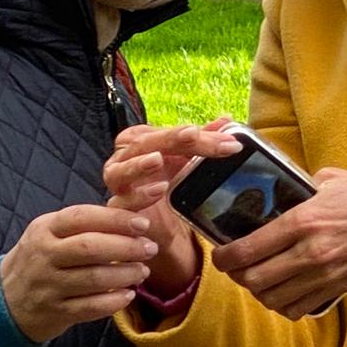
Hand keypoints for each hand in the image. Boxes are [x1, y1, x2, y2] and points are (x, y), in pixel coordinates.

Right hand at [0, 205, 158, 342]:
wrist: (5, 299)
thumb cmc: (42, 258)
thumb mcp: (53, 232)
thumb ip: (88, 223)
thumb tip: (135, 211)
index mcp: (45, 228)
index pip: (82, 217)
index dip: (116, 219)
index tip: (143, 223)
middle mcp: (44, 255)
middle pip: (90, 247)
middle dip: (126, 247)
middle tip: (150, 248)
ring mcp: (48, 285)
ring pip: (93, 279)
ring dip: (125, 275)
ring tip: (142, 271)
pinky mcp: (54, 312)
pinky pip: (89, 307)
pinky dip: (113, 301)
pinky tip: (128, 295)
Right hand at [102, 120, 242, 295]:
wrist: (165, 226)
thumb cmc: (172, 184)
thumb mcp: (190, 161)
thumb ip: (206, 140)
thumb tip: (226, 120)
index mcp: (143, 140)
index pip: (169, 131)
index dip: (199, 134)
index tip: (229, 141)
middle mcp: (125, 158)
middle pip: (146, 143)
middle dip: (173, 140)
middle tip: (194, 135)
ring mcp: (117, 183)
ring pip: (120, 171)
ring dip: (138, 164)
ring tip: (157, 160)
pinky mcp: (117, 208)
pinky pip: (121, 202)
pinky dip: (138, 197)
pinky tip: (158, 190)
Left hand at [211, 169, 346, 320]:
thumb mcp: (333, 180)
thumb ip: (300, 188)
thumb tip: (275, 192)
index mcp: (305, 220)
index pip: (249, 247)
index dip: (225, 256)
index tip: (221, 253)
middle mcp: (311, 252)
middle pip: (254, 279)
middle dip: (237, 275)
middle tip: (235, 266)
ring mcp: (324, 276)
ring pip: (272, 298)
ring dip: (258, 291)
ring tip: (257, 276)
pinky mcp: (336, 290)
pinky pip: (296, 309)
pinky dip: (282, 304)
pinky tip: (282, 289)